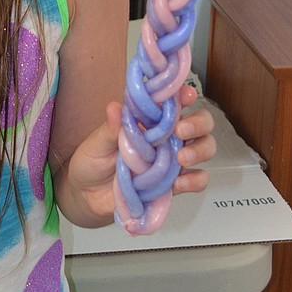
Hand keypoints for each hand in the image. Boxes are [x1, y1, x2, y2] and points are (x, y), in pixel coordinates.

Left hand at [60, 85, 216, 226]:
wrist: (87, 197)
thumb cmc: (92, 162)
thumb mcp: (96, 143)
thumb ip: (110, 129)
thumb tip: (115, 108)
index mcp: (150, 121)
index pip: (174, 102)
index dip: (185, 95)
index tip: (186, 95)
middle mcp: (167, 138)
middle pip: (200, 123)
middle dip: (198, 123)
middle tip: (182, 130)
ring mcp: (173, 161)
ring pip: (204, 148)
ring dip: (200, 150)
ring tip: (182, 158)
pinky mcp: (173, 185)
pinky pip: (197, 180)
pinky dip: (195, 180)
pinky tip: (180, 183)